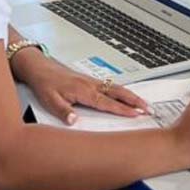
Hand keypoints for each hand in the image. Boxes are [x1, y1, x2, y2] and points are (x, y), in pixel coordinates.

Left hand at [19, 55, 148, 124]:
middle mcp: (91, 85)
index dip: (123, 109)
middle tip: (149, 109)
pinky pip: (111, 86)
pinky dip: (123, 91)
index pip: (107, 103)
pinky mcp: (91, 81)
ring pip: (117, 88)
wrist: (40, 68)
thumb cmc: (45, 84)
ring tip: (144, 104)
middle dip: (135, 101)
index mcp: (84, 91)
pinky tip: (127, 96)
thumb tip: (74, 121)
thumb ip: (62, 111)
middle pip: (118, 93)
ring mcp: (92, 82)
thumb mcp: (50, 100)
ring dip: (131, 96)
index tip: (136, 114)